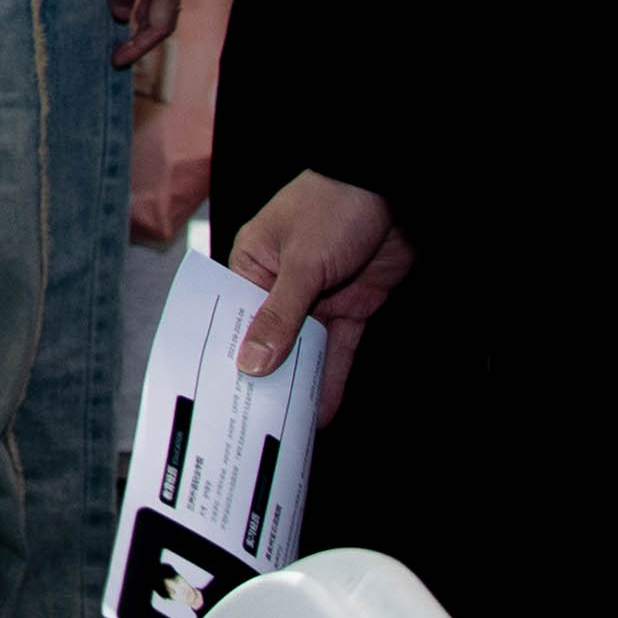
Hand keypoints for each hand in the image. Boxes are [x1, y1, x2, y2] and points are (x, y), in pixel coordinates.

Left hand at [104, 0, 190, 70]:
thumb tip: (121, 17)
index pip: (159, 26)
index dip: (140, 47)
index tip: (118, 60)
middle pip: (162, 18)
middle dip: (141, 39)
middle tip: (117, 54)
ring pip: (159, 2)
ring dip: (141, 21)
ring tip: (118, 36)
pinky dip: (142, 2)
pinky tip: (126, 6)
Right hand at [225, 171, 416, 417]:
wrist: (393, 190)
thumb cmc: (333, 205)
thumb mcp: (301, 263)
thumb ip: (280, 316)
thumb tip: (251, 362)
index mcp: (252, 263)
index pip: (235, 317)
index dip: (229, 354)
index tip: (223, 394)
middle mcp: (280, 283)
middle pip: (269, 338)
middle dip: (265, 377)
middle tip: (255, 423)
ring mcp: (317, 297)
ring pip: (303, 350)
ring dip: (299, 385)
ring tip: (286, 428)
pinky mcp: (351, 307)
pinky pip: (338, 350)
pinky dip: (332, 379)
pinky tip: (323, 409)